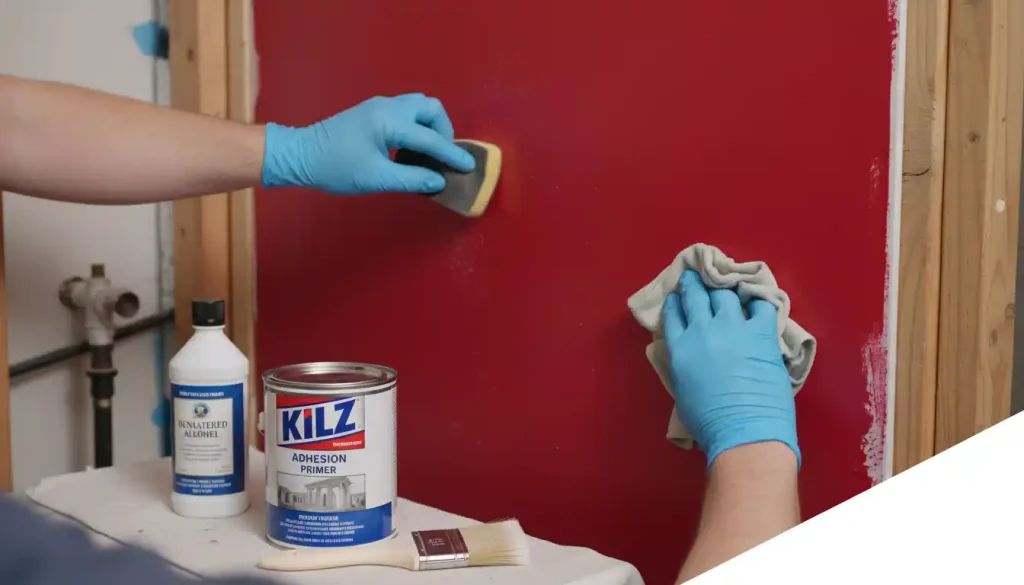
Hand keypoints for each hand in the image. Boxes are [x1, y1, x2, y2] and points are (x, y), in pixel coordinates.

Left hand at [261, 93, 475, 194]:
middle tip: (442, 158)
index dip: (452, 154)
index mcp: (389, 121)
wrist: (299, 155)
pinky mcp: (373, 112)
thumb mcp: (375, 178)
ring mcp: (380, 106)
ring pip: (419, 107)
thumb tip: (439, 181)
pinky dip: (417, 127)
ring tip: (428, 155)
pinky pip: (407, 112)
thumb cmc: (335, 168)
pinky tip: (409, 151)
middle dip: (444, 132)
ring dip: (431, 128)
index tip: (469, 167)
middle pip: (431, 109)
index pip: (431, 137)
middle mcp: (388, 106)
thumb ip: (411, 179)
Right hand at [661, 270, 798, 466]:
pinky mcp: (761, 332)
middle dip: (693, 284)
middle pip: (696, 297)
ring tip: (725, 284)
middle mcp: (703, 330)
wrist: (744, 430)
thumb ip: (682, 367)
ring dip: (723, 288)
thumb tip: (688, 358)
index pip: (672, 315)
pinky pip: (761, 305)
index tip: (676, 297)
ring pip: (725, 295)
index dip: (674, 303)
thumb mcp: (681, 392)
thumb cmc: (709, 422)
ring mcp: (733, 327)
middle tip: (694, 276)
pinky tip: (756, 298)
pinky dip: (758, 299)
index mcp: (680, 347)